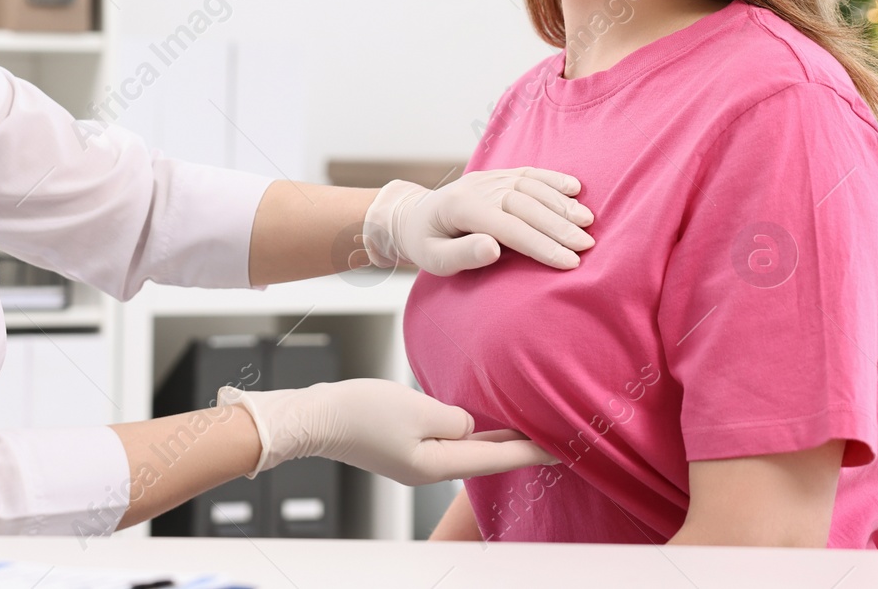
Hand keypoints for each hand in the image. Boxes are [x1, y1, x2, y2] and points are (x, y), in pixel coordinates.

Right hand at [216, 378, 555, 484]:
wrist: (313, 417)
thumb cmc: (359, 411)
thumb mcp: (416, 408)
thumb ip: (454, 416)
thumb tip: (468, 421)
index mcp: (436, 465)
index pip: (497, 456)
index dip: (532, 450)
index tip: (564, 447)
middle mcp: (428, 469)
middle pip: (484, 457)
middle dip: (518, 445)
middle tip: (551, 433)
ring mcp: (413, 460)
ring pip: (464, 447)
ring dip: (492, 435)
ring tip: (521, 421)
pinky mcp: (400, 445)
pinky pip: (443, 437)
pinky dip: (465, 427)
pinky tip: (474, 416)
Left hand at [361, 170, 593, 274]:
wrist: (413, 217)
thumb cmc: (425, 244)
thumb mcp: (433, 258)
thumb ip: (462, 254)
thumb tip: (493, 249)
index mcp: (460, 207)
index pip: (507, 226)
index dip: (540, 244)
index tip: (569, 261)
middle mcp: (476, 186)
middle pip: (524, 203)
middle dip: (558, 225)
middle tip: (588, 244)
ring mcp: (488, 177)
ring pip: (530, 186)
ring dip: (561, 203)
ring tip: (587, 222)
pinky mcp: (496, 175)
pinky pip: (527, 173)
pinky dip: (552, 179)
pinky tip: (575, 189)